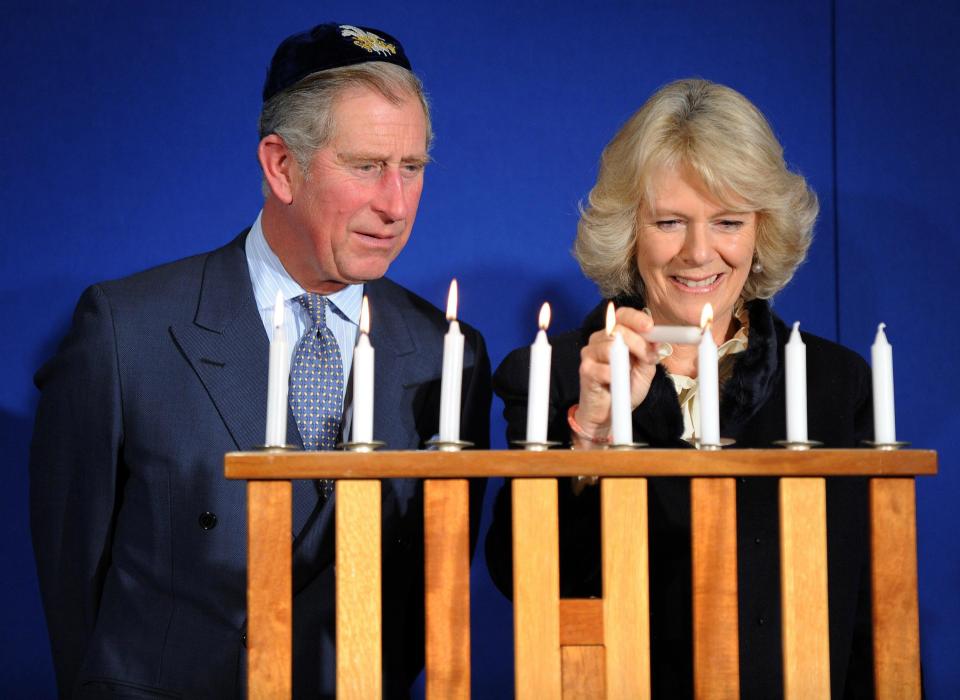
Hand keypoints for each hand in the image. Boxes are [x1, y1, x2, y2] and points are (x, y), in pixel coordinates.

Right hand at [574, 307, 659, 447]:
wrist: (608, 414)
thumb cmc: (623, 389)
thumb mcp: (644, 370)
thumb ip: (648, 354)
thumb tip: (657, 341)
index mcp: (613, 335)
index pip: (622, 316)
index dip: (636, 318)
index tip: (650, 326)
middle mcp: (598, 340)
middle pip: (618, 330)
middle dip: (639, 343)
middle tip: (649, 359)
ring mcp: (589, 353)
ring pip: (610, 346)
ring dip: (627, 361)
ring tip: (630, 374)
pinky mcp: (585, 370)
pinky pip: (605, 368)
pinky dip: (616, 377)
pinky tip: (615, 384)